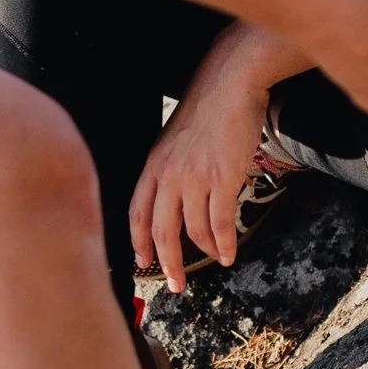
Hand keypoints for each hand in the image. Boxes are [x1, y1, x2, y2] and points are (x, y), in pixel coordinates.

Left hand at [130, 40, 272, 293]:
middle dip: (167, 262)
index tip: (142, 261)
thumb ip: (171, 166)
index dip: (138, 241)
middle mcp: (169, 175)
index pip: (137, 212)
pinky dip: (225, 243)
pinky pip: (220, 223)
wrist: (230, 84)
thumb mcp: (175, 138)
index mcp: (154, 165)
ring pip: (194, 231)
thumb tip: (178, 193)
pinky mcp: (222, 179)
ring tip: (216, 261)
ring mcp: (195, 178)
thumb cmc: (207, 106)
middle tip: (173, 284)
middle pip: (160, 230)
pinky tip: (230, 252)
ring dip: (205, 252)